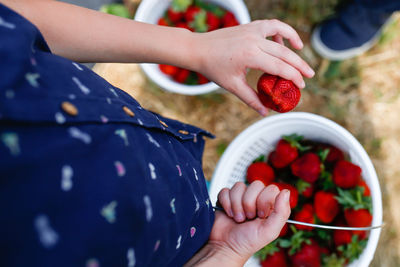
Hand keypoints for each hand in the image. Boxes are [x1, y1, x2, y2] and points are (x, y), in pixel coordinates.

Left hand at [192, 20, 314, 115]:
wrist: (198, 49)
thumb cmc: (213, 68)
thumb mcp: (232, 85)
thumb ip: (250, 98)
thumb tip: (264, 112)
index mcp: (250, 56)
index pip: (280, 67)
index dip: (293, 77)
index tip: (301, 86)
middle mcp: (253, 40)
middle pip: (285, 52)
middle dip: (299, 65)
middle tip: (310, 75)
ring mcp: (252, 30)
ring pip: (281, 33)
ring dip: (294, 42)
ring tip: (301, 51)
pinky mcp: (249, 26)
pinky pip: (270, 25)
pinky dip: (280, 31)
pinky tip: (282, 42)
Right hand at [209, 181, 290, 262]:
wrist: (226, 247)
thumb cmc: (248, 242)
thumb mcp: (270, 231)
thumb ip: (282, 212)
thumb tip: (286, 191)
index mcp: (269, 205)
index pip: (271, 189)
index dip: (264, 201)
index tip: (261, 215)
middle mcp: (255, 199)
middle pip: (255, 185)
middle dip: (249, 203)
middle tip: (249, 217)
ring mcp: (240, 197)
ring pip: (239, 186)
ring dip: (237, 205)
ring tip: (239, 218)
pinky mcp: (226, 197)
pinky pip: (226, 191)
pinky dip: (226, 203)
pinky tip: (229, 214)